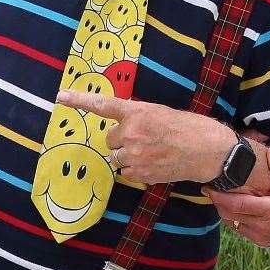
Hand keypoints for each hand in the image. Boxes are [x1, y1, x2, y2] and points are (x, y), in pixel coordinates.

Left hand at [56, 90, 237, 183]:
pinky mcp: (140, 173)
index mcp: (137, 112)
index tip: (60, 96)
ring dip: (128, 155)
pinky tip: (154, 163)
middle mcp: (131, 132)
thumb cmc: (190, 127)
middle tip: (146, 139)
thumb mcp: (161, 112)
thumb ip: (139, 117)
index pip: (104, 105)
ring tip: (152, 152)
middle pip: (110, 139)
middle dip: (123, 140)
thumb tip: (125, 125)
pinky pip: (126, 172)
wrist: (209, 151)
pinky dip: (136, 169)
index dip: (80, 100)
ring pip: (117, 158)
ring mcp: (134, 155)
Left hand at [207, 146, 269, 256]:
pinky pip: (242, 231)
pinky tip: (239, 208)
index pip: (234, 205)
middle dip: (217, 202)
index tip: (208, 185)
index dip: (218, 196)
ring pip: (233, 224)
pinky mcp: (263, 242)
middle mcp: (262, 227)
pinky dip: (235, 220)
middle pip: (228, 215)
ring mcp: (261, 236)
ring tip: (223, 196)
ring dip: (226, 211)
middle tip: (211, 187)